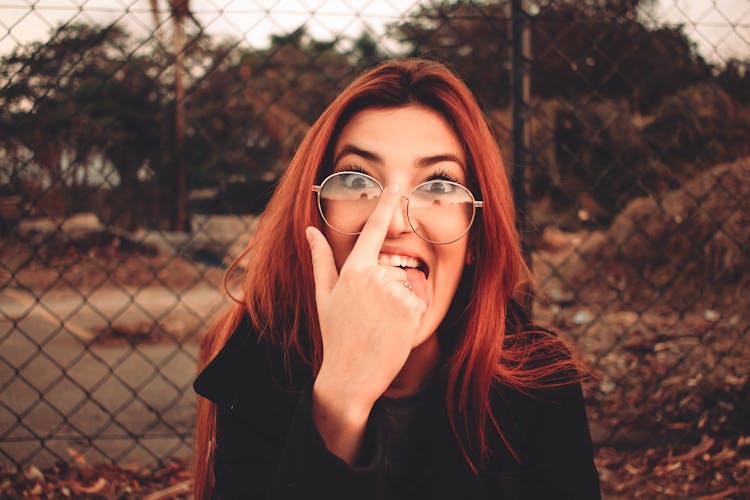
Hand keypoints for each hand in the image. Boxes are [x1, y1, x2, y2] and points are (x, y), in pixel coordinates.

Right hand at [306, 183, 426, 441]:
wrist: (350, 375)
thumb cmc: (336, 333)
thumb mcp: (324, 295)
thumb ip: (321, 259)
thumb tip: (310, 230)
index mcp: (353, 269)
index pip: (373, 229)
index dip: (385, 204)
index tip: (395, 185)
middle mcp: (375, 276)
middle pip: (396, 267)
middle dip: (390, 287)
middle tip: (372, 316)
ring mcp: (395, 292)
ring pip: (409, 285)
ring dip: (401, 302)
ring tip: (382, 324)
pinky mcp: (412, 309)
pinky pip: (420, 302)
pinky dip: (412, 315)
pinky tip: (394, 331)